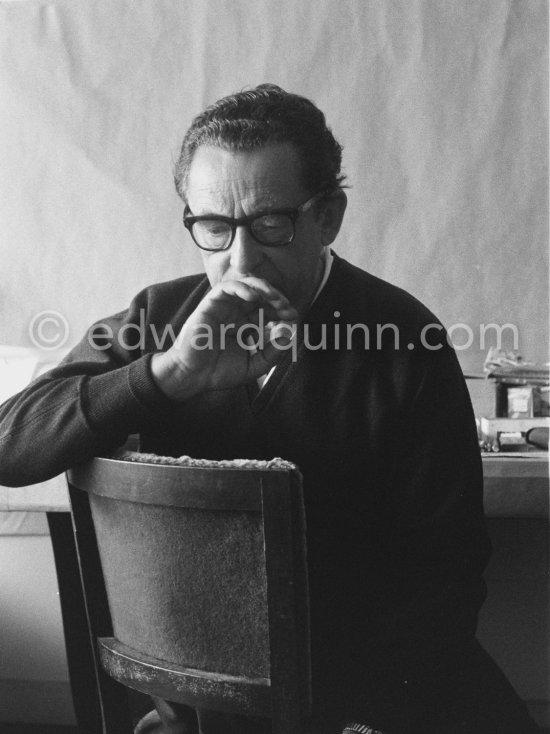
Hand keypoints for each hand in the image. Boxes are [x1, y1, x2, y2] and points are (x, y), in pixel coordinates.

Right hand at [151, 277, 297, 401]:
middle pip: (261, 295)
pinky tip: (254, 296)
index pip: (269, 310)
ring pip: (246, 285)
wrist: (193, 376)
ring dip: (263, 288)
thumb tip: (289, 335)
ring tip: (275, 297)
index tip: (294, 316)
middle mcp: (237, 312)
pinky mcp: (210, 304)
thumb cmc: (219, 372)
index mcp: (247, 324)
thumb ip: (272, 353)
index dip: (282, 310)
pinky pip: (226, 287)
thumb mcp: (254, 366)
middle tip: (287, 306)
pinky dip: (241, 287)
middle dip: (277, 298)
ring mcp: (224, 307)